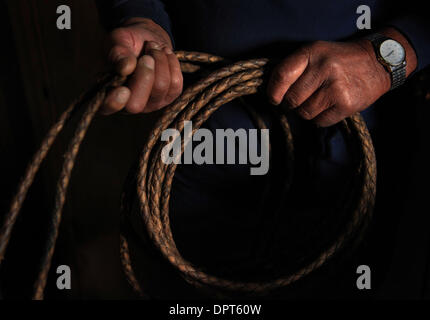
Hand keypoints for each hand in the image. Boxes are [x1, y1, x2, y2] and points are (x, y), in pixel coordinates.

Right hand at [101, 18, 182, 114]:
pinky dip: (171, 62)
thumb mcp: (117, 41)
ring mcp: (150, 104)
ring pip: (160, 88)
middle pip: (136, 104)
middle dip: (144, 76)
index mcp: (106, 93)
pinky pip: (175, 83)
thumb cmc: (127, 43)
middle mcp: (128, 105)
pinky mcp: (169, 97)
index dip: (115, 102)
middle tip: (146, 56)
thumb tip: (126, 67)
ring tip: (153, 47)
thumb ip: (117, 53)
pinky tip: (163, 53)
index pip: (107, 107)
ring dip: (159, 61)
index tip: (123, 89)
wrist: (146, 40)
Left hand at [267, 39, 391, 126]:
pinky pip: (319, 122)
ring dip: (306, 111)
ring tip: (317, 101)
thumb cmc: (338, 60)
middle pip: (292, 99)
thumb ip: (293, 68)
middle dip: (292, 103)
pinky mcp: (346, 104)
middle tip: (300, 99)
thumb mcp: (316, 53)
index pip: (282, 75)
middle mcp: (324, 68)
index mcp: (312, 53)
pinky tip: (328, 107)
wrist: (377, 62)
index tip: (274, 98)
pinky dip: (320, 118)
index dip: (273, 91)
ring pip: (304, 113)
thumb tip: (272, 94)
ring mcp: (336, 87)